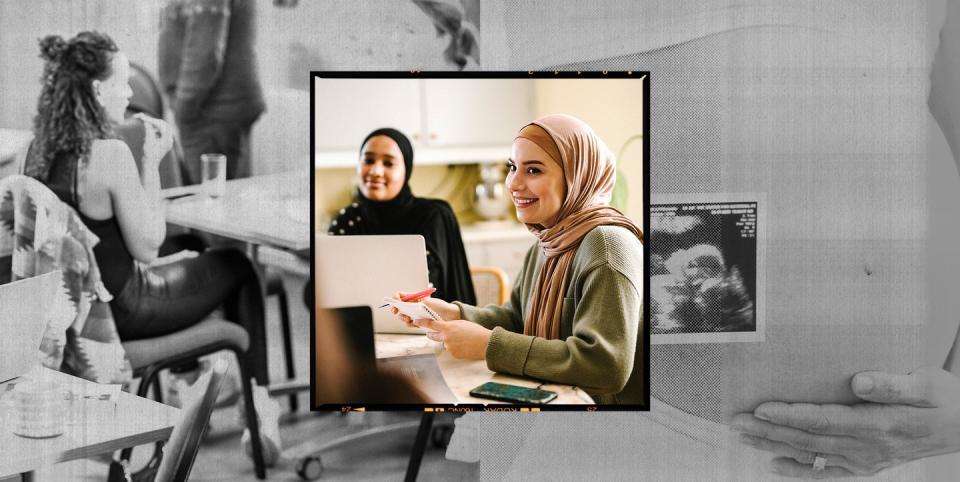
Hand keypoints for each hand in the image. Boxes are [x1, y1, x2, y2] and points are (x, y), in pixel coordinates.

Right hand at [136, 114, 173, 166]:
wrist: (151, 165)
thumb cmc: (148, 154)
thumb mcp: (148, 141)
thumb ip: (148, 131)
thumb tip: (146, 121)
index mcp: (167, 140)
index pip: (162, 126)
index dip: (153, 121)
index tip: (144, 118)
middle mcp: (169, 140)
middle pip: (165, 126)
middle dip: (155, 122)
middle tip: (146, 119)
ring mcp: (168, 142)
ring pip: (164, 128)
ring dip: (156, 126)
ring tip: (147, 127)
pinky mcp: (166, 143)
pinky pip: (163, 133)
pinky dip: (156, 130)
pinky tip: (150, 133)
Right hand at [390, 291, 459, 325]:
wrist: (449, 317)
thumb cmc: (439, 306)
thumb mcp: (426, 302)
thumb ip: (413, 302)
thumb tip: (402, 302)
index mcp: (414, 297)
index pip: (400, 295)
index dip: (395, 298)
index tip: (395, 302)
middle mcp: (413, 305)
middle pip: (399, 307)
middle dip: (396, 310)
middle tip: (396, 312)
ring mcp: (415, 314)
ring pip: (403, 316)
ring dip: (404, 318)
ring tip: (409, 319)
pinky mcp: (418, 322)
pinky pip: (409, 323)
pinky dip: (410, 324)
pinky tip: (415, 324)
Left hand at [413, 317, 490, 359]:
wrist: (484, 343)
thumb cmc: (475, 331)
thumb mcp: (461, 323)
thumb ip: (450, 325)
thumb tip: (444, 327)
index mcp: (447, 327)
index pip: (431, 324)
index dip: (422, 323)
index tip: (416, 322)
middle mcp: (446, 338)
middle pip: (433, 336)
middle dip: (431, 334)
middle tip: (430, 333)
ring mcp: (449, 347)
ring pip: (444, 343)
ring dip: (449, 342)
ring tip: (461, 340)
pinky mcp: (453, 354)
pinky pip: (451, 350)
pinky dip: (455, 348)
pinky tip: (464, 346)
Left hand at [731, 366, 959, 477]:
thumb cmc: (943, 399)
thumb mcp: (927, 383)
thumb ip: (892, 383)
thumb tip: (859, 382)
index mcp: (879, 424)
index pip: (824, 419)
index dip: (790, 415)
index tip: (761, 408)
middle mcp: (867, 447)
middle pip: (808, 438)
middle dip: (769, 430)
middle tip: (736, 420)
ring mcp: (864, 460)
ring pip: (810, 454)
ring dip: (774, 446)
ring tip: (743, 437)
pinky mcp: (864, 466)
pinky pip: (825, 473)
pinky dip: (797, 471)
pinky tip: (772, 466)